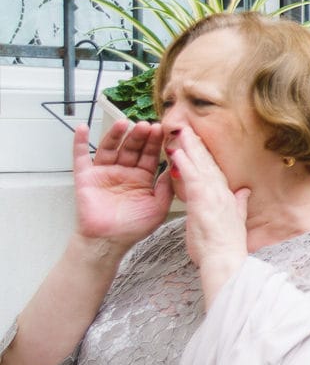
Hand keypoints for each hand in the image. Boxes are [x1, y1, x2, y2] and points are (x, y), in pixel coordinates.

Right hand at [71, 121, 172, 247]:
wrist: (109, 241)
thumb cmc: (133, 228)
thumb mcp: (159, 206)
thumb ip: (166, 186)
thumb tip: (175, 167)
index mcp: (142, 178)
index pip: (149, 155)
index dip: (154, 142)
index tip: (161, 129)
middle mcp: (124, 172)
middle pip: (132, 148)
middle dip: (139, 136)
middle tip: (146, 125)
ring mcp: (105, 173)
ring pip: (110, 148)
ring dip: (116, 134)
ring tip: (124, 123)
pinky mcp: (86, 177)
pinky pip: (81, 157)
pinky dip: (80, 142)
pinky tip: (83, 128)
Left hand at [167, 128, 247, 299]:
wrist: (226, 260)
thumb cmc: (226, 247)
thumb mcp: (235, 222)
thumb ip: (239, 204)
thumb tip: (244, 192)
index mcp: (227, 198)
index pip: (215, 171)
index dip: (207, 156)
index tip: (199, 143)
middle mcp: (221, 193)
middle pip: (208, 164)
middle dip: (198, 146)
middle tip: (189, 129)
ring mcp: (213, 196)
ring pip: (200, 167)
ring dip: (191, 149)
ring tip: (182, 134)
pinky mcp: (203, 202)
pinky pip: (192, 179)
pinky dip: (186, 165)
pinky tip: (178, 154)